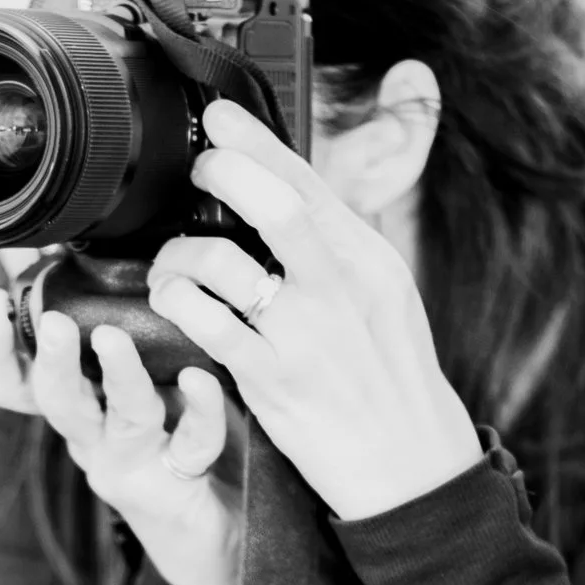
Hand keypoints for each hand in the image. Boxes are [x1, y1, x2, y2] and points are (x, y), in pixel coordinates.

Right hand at [0, 283, 241, 584]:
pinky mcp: (177, 480)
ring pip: (119, 419)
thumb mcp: (122, 371)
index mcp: (73, 406)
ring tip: (113, 340)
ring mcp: (133, 461)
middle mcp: (92, 437)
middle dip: (48, 360)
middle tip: (52, 323)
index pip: (9, 384)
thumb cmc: (165, 434)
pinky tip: (200, 379)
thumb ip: (87, 313)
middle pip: (53, 401)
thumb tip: (43, 244)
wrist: (212, 527)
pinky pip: (191, 441)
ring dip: (116, 377)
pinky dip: (199, 408)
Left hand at [146, 100, 486, 524]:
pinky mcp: (274, 382)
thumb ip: (341, 246)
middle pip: (274, 206)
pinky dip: (178, 301)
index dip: (258, 142)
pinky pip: (208, 325)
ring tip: (171, 261)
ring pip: (225, 263)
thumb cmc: (390, 378)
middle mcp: (340, 289)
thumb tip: (291, 191)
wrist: (412, 467)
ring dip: (181, 251)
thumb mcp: (386, 297)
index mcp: (368, 261)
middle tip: (198, 169)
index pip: (310, 184)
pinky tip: (172, 298)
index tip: (221, 117)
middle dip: (224, 173)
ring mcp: (306, 336)